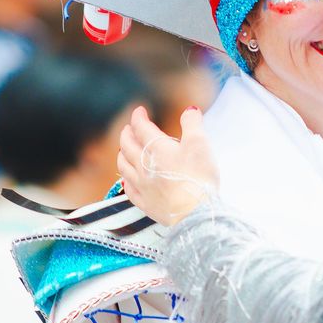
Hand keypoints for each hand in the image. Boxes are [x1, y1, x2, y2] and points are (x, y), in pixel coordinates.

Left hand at [118, 106, 217, 225]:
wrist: (195, 213)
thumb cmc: (198, 176)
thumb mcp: (200, 143)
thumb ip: (193, 124)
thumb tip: (189, 109)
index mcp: (157, 148)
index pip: (142, 128)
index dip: (138, 117)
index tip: (139, 110)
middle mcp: (145, 166)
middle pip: (128, 146)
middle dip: (127, 134)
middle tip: (129, 128)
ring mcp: (142, 186)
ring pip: (123, 166)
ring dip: (122, 154)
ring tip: (123, 149)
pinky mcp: (146, 204)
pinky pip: (129, 189)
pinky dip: (125, 180)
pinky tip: (126, 180)